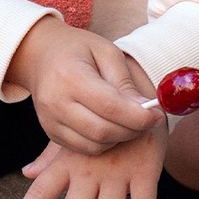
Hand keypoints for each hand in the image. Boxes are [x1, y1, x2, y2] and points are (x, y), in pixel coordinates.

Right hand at [10, 18, 162, 154]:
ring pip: (94, 145)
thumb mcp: (106, 52)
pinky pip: (83, 148)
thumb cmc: (78, 49)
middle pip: (102, 131)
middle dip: (132, 131)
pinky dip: (103, 143)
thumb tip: (146, 109)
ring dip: (119, 139)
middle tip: (149, 121)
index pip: (110, 107)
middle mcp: (55, 102)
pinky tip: (112, 126)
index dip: (138, 117)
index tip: (157, 115)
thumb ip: (125, 81)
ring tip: (130, 123)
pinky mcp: (50, 133)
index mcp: (70, 76)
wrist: (40, 55)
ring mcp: (50, 121)